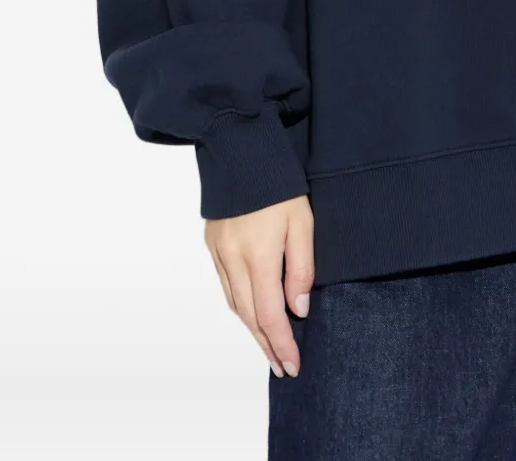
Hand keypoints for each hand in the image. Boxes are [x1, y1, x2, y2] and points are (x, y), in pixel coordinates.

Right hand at [204, 195, 314, 376]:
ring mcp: (219, 253)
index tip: (293, 364)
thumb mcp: (302, 221)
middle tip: (282, 366)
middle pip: (250, 316)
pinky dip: (240, 305)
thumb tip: (298, 308)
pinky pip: (226, 286)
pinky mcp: (212, 244)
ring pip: (235, 304)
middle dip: (267, 345)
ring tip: (269, 346)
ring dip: (252, 329)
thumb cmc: (278, 182)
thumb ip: (301, 267)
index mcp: (258, 256)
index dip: (281, 343)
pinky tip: (251, 311)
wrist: (239, 149)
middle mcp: (233, 260)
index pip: (270, 315)